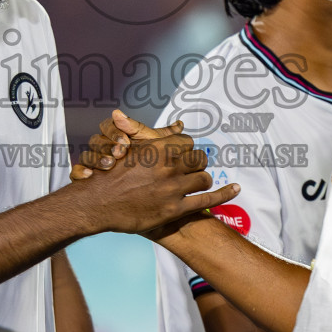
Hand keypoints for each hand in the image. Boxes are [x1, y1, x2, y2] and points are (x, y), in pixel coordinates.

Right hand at [61, 109, 236, 233]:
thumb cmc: (109, 176)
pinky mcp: (175, 209)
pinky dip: (225, 194)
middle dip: (197, 163)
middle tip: (193, 169)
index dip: (187, 149)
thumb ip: (153, 135)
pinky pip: (208, 199)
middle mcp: (168, 166)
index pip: (187, 142)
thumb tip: (175, 123)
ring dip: (203, 179)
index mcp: (157, 148)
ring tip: (199, 182)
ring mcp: (173, 188)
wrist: (97, 204)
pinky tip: (235, 189)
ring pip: (204, 178)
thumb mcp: (130, 149)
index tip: (183, 155)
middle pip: (199, 159)